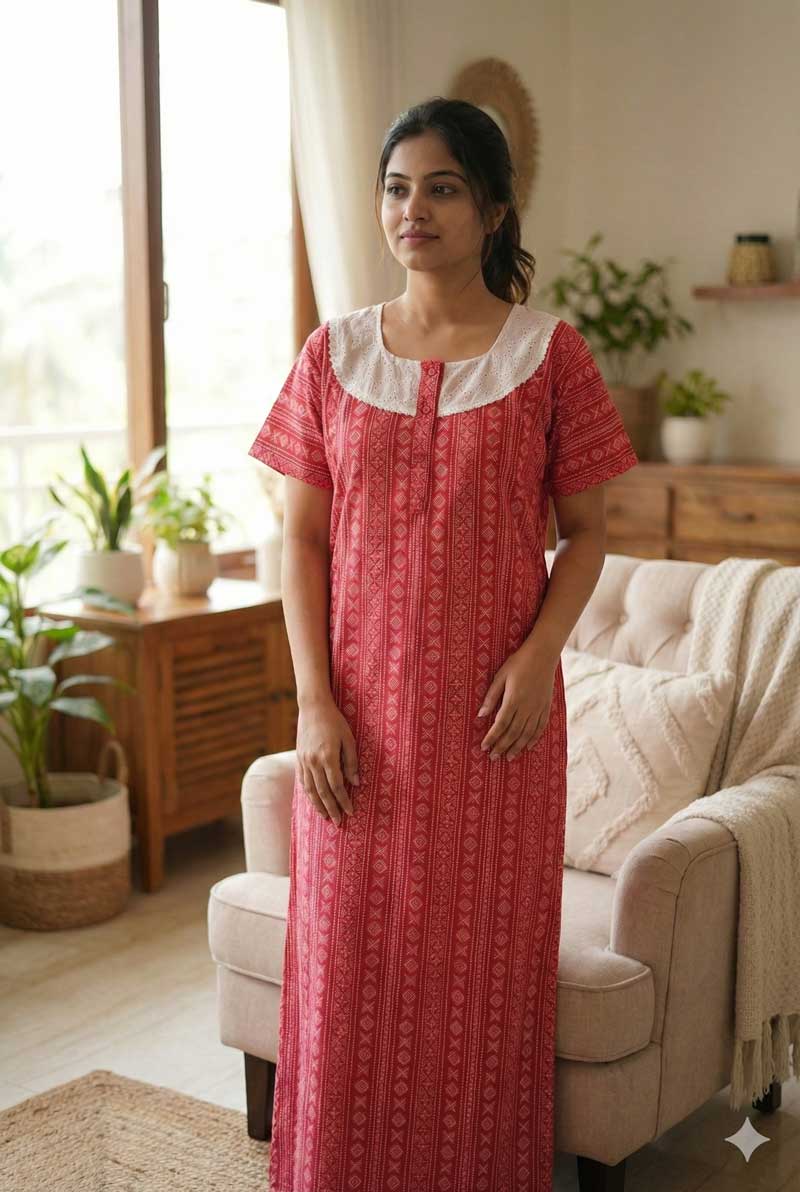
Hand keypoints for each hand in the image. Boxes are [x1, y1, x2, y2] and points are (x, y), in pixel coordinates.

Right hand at [296, 695, 358, 825]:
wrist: (313, 708)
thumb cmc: (335, 721)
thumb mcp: (349, 739)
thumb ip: (352, 762)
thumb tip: (356, 783)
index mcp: (328, 757)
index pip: (337, 786)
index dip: (344, 801)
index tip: (350, 812)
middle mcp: (313, 762)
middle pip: (323, 792)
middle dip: (331, 809)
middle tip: (338, 822)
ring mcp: (304, 761)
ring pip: (310, 789)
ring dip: (318, 805)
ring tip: (325, 817)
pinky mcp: (299, 759)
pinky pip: (303, 781)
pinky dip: (308, 794)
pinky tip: (314, 801)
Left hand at [477, 642, 557, 759]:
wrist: (543, 654)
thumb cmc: (518, 663)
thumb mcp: (500, 676)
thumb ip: (491, 697)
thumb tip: (481, 715)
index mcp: (513, 699)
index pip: (500, 724)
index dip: (492, 738)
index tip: (484, 747)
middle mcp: (527, 707)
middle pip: (513, 733)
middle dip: (502, 747)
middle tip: (493, 758)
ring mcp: (538, 708)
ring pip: (527, 733)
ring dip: (517, 747)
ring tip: (509, 757)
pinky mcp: (546, 707)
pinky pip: (540, 727)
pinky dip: (533, 739)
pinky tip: (527, 747)